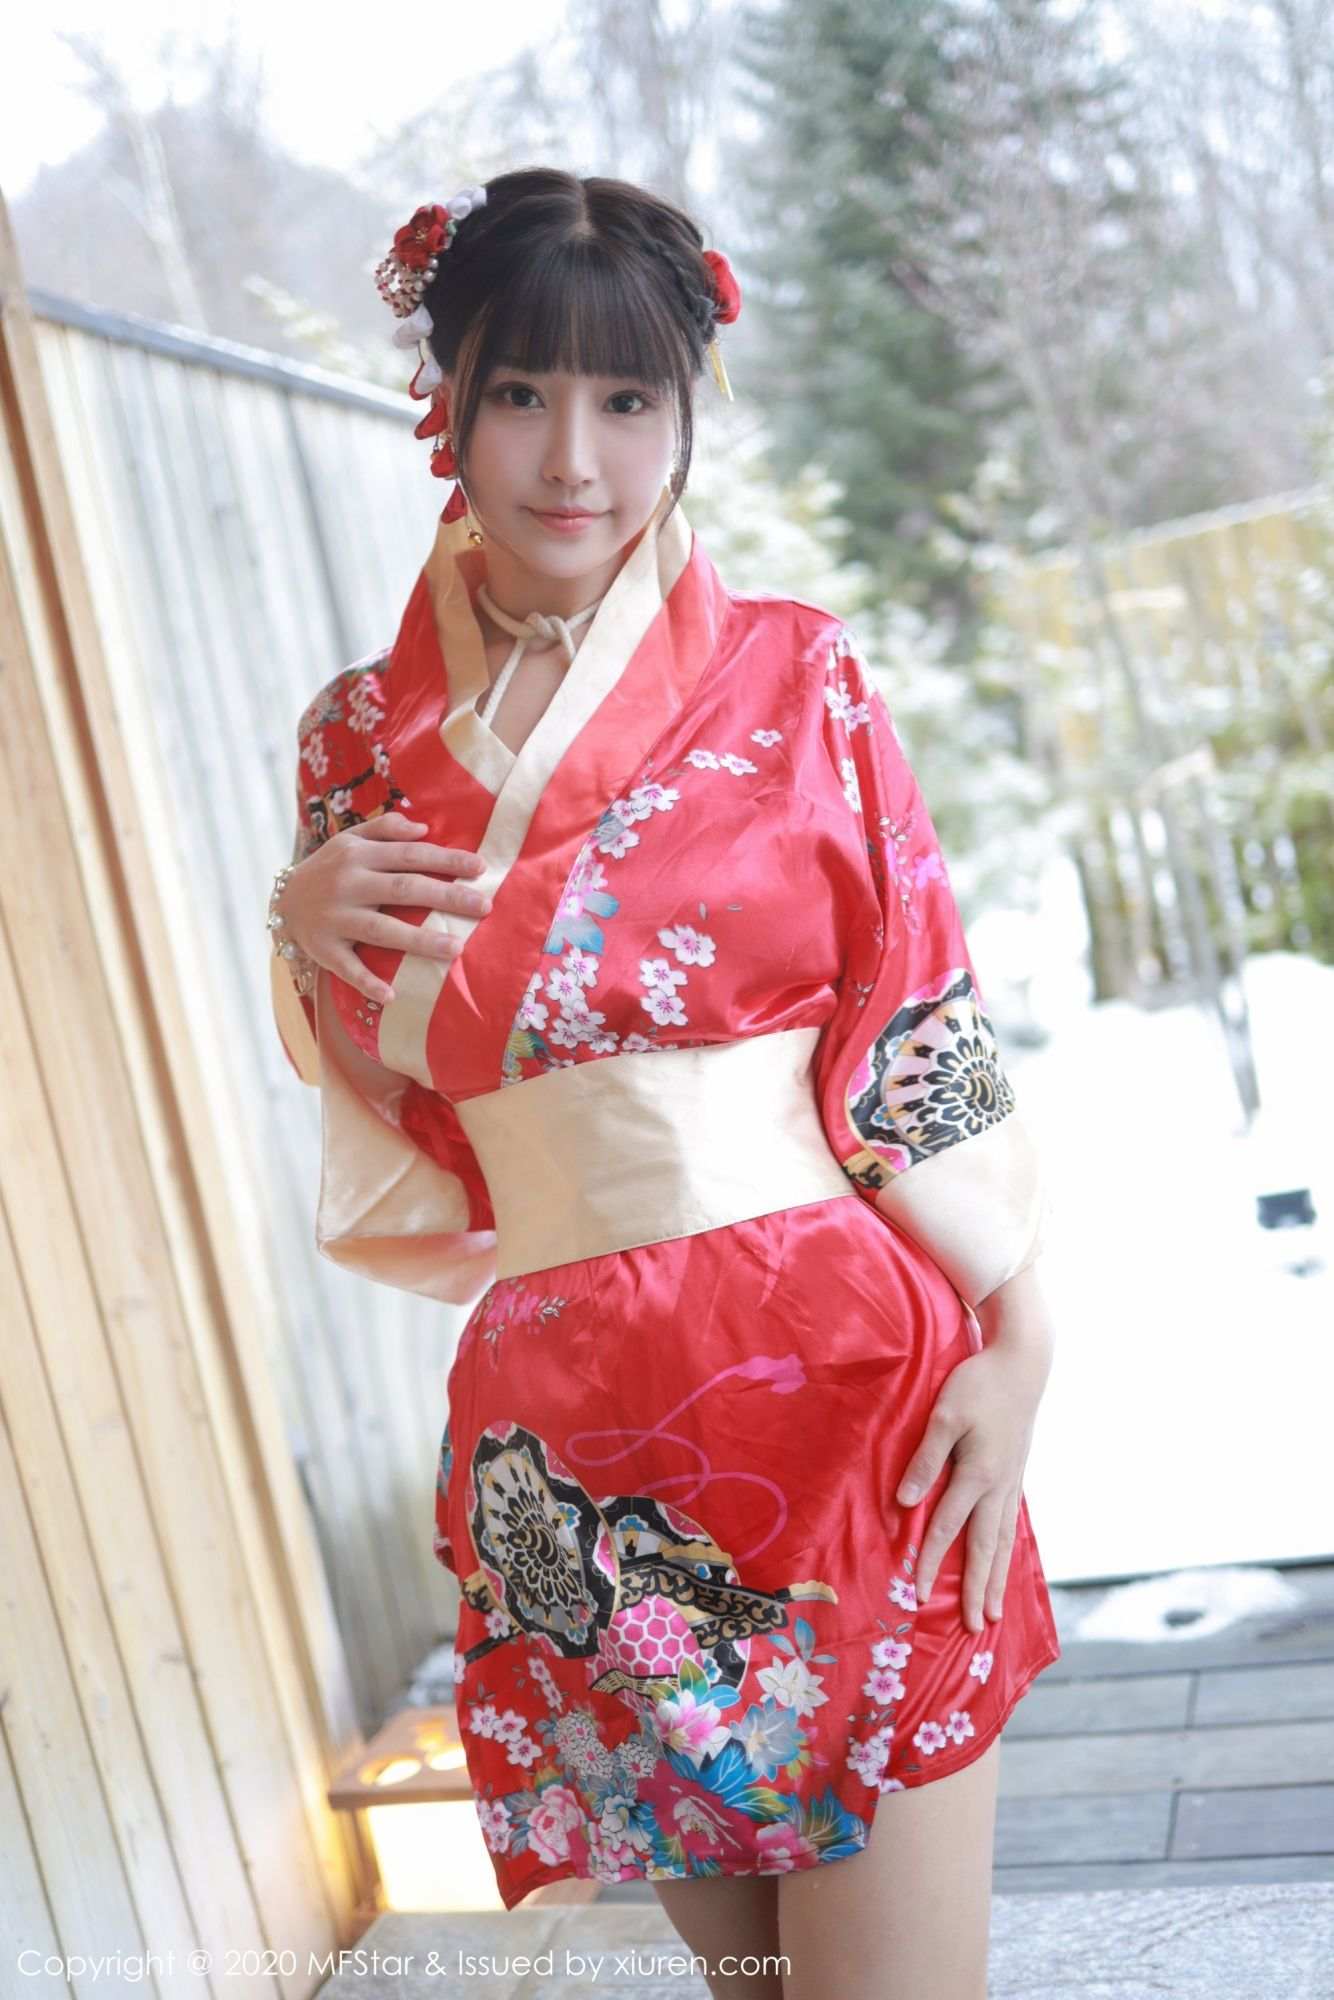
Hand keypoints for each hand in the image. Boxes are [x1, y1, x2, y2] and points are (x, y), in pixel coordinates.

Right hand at [275, 811, 491, 1005]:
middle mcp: (348, 885)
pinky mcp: (324, 949)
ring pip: (382, 930)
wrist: (282, 901)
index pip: (410, 856)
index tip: (480, 869)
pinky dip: (367, 982)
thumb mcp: (350, 840)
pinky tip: (392, 994)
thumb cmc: (329, 868)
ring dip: (419, 940)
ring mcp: (335, 919)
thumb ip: (385, 830)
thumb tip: (424, 829)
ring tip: (456, 948)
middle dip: (446, 897)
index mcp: (359, 856)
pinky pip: (348, 968)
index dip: (446, 861)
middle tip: (484, 906)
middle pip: (403, 890)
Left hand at [894, 1272, 1054, 1634]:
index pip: (947, 1527)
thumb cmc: (979, 1384)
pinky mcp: (1016, 1475)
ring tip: (996, 1613)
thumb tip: (906, 1504)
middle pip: (985, 1548)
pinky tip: (1004, 1563)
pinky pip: (1010, 1524)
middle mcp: (998, 1486)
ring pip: (1003, 1541)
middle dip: (978, 1590)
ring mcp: (1011, 1483)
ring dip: (997, 1579)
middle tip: (977, 1628)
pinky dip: (1007, 1551)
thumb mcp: (945, 1416)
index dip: (930, 1561)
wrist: (1024, 1363)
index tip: (918, 1594)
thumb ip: (926, 1460)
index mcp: (977, 1474)